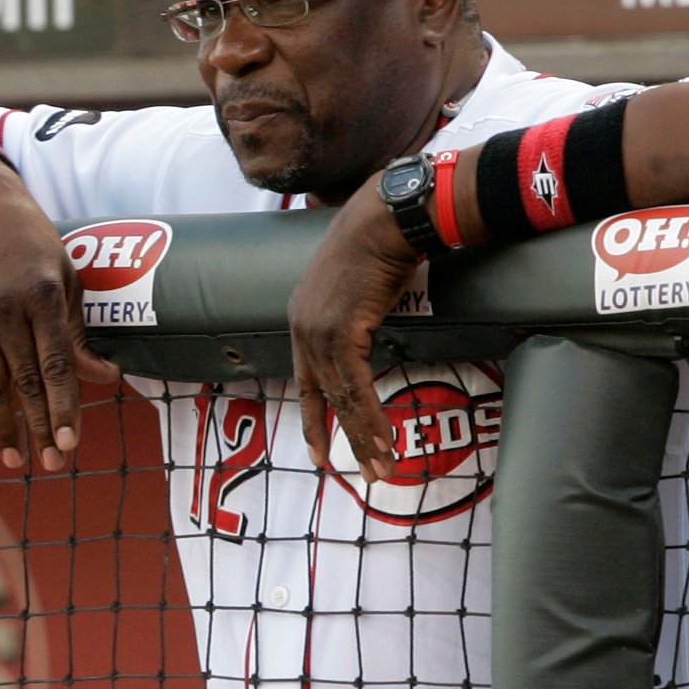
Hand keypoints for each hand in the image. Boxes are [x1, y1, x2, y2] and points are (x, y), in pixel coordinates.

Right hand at [0, 179, 116, 471]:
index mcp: (41, 296)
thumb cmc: (33, 243)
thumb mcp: (66, 278)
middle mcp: (4, 309)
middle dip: (40, 426)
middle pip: (24, 382)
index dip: (64, 408)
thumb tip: (105, 378)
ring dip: (4, 427)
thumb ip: (78, 333)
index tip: (71, 443)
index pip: (56, 365)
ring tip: (17, 459)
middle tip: (53, 464)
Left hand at [287, 175, 422, 478]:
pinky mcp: (341, 332)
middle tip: (366, 472)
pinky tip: (386, 439)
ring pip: (342, 399)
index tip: (319, 453)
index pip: (307, 382)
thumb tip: (368, 327)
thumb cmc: (378, 242)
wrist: (385, 216)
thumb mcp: (357, 284)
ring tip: (382, 466)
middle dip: (346, 439)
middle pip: (325, 398)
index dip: (314, 421)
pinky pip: (357, 387)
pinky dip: (371, 417)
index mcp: (302, 321)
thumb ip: (354, 313)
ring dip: (365, 436)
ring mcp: (318, 331)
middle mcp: (303, 329)